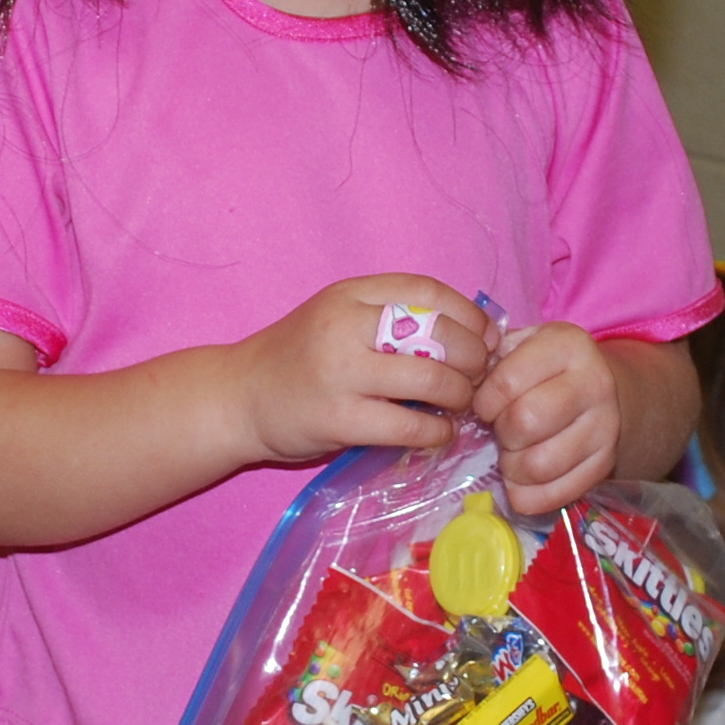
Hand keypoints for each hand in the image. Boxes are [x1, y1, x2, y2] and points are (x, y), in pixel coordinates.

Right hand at [229, 276, 492, 471]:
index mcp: (350, 295)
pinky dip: (436, 431)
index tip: (486, 338)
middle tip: (477, 377)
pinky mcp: (338, 420)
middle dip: (472, 358)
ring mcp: (340, 374)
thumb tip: (470, 335)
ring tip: (460, 405)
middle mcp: (345, 327)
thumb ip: (390, 317)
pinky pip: (408, 425)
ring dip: (459, 396)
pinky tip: (438, 433)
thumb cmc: (299, 358)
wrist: (239, 398)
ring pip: (430, 378)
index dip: (469, 315)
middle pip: (437, 333)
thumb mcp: (338, 319)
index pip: (427, 291)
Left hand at [473, 322, 620, 517]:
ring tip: (511, 455)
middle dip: (501, 434)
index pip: (507, 382)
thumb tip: (462, 386)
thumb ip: (491, 359)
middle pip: (525, 423)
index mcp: (567, 346)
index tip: (485, 406)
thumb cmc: (545, 368)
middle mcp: (594, 383)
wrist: (597, 389)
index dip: (484, 402)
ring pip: (539, 464)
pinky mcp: (606, 463)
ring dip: (512, 468)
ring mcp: (606, 426)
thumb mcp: (521, 346)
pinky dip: (528, 496)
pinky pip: (557, 494)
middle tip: (500, 432)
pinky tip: (521, 482)